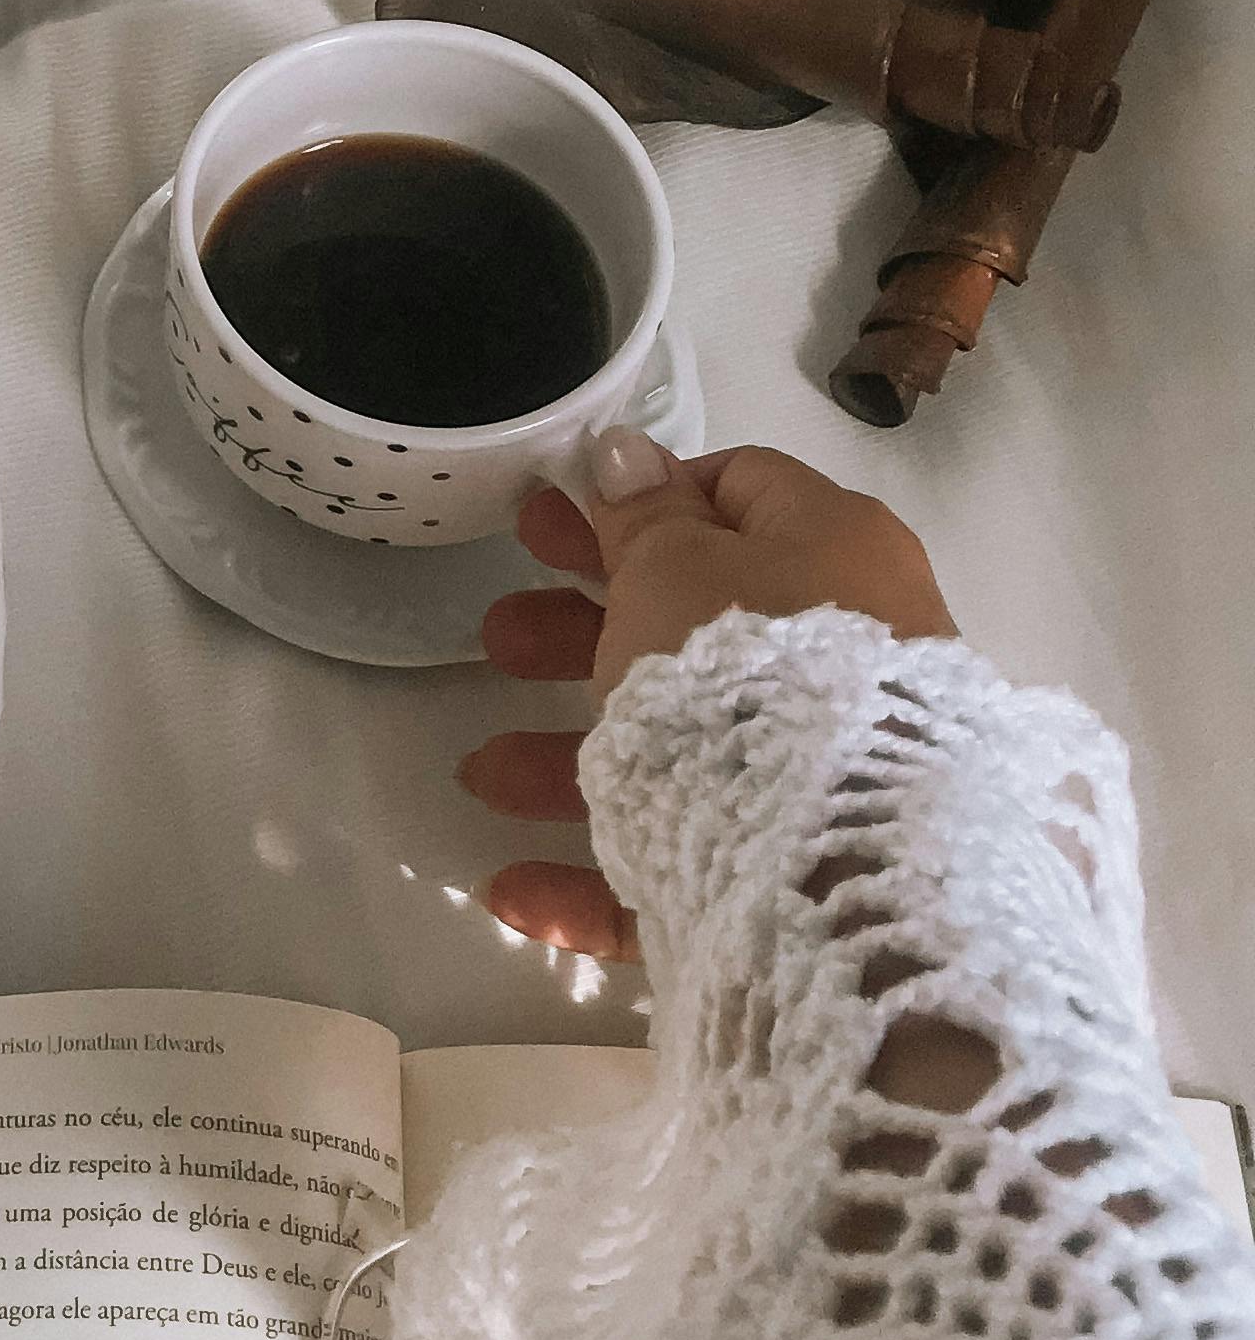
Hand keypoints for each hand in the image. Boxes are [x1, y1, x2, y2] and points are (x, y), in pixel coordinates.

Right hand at [461, 437, 958, 959]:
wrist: (854, 865)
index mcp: (831, 551)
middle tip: (499, 633)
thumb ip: (644, 517)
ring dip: (574, 755)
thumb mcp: (679, 568)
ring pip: (687, 750)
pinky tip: (518, 888)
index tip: (557, 525)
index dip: (645, 501)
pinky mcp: (802, 873)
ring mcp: (832, 770)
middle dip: (585, 630)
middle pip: (698, 625)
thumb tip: (630, 452)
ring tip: (484, 775)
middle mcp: (848, 654)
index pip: (740, 493)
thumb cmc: (754, 671)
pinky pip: (693, 860)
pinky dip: (603, 869)